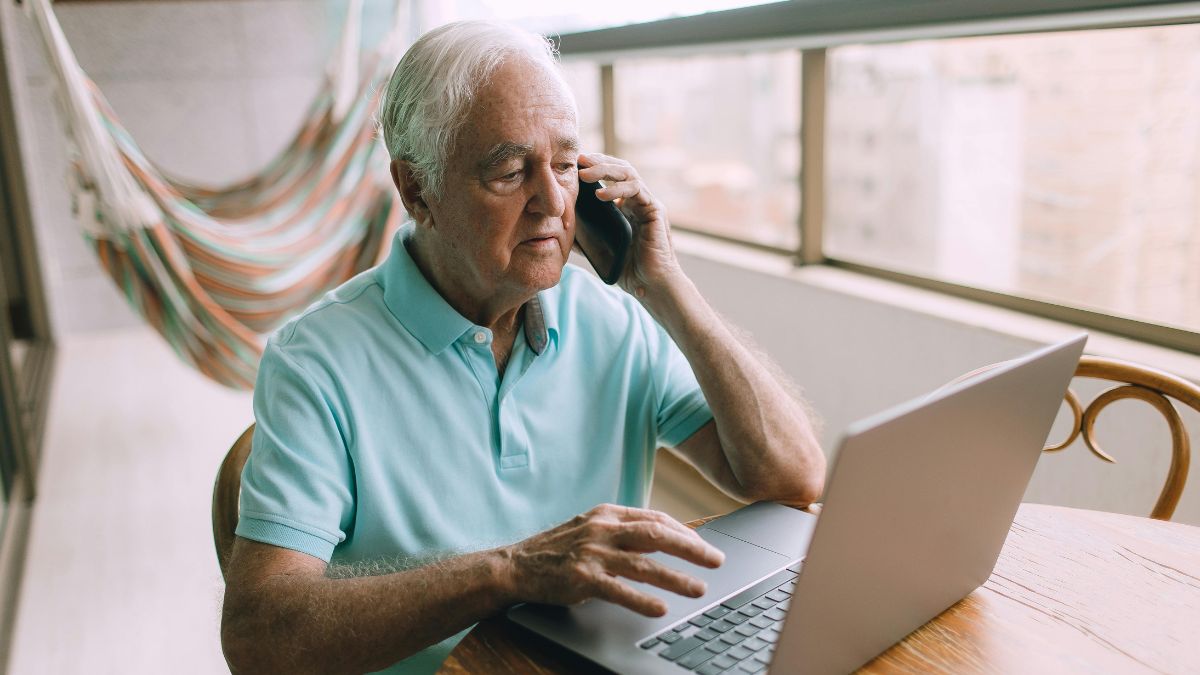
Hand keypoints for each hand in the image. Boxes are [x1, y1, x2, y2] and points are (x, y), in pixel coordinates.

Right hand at [501, 503, 724, 616]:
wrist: (514, 565)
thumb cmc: (556, 550)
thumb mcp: (591, 530)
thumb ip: (623, 533)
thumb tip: (662, 542)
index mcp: (607, 514)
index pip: (656, 518)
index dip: (685, 531)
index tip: (704, 544)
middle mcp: (602, 529)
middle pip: (657, 535)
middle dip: (692, 548)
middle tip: (716, 560)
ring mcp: (592, 553)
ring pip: (643, 564)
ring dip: (675, 577)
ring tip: (699, 588)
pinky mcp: (581, 578)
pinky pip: (618, 590)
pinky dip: (641, 600)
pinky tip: (660, 608)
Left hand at [577, 153, 683, 297]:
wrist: (649, 286)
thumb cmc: (627, 270)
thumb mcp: (598, 249)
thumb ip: (583, 236)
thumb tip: (560, 228)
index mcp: (626, 206)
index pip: (611, 177)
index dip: (594, 167)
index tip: (574, 164)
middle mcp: (638, 201)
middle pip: (620, 169)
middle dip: (599, 161)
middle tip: (579, 160)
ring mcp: (648, 204)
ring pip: (629, 173)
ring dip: (605, 169)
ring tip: (584, 174)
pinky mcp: (655, 211)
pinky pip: (637, 190)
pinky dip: (618, 188)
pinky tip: (600, 194)